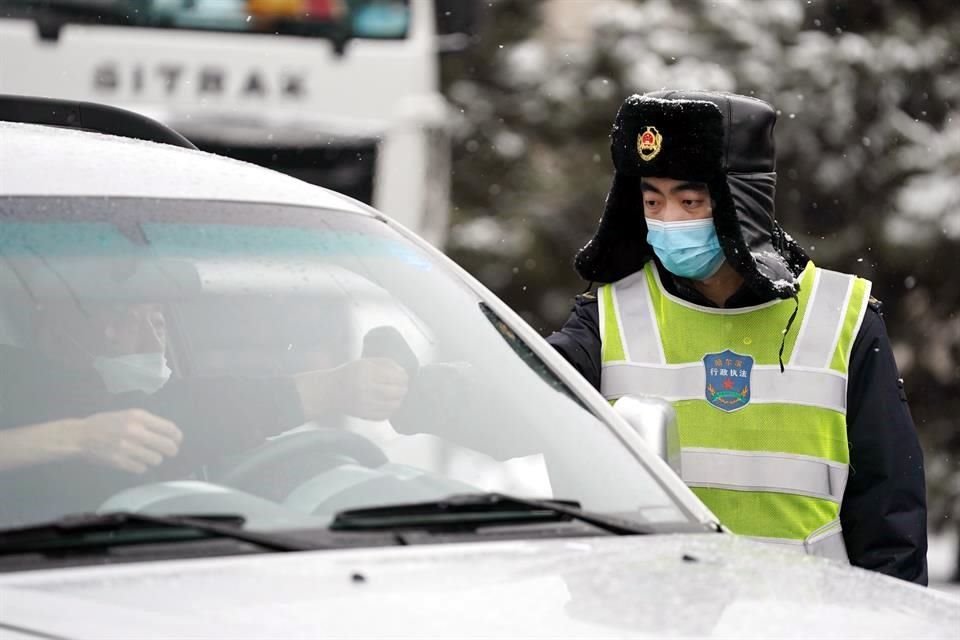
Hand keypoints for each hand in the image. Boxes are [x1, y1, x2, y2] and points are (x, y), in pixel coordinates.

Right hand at [68, 409, 182, 473]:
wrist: (80, 436)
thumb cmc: (105, 423)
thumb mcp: (127, 414)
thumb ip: (147, 422)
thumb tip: (169, 432)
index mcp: (138, 416)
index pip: (169, 428)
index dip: (177, 436)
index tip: (178, 440)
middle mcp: (135, 431)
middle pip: (167, 446)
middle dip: (171, 450)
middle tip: (169, 451)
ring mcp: (127, 447)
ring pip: (156, 459)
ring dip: (154, 459)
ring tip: (147, 456)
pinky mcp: (120, 461)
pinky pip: (141, 468)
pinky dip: (141, 466)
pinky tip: (135, 461)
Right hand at [298, 358, 409, 420]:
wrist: (330, 391)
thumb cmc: (350, 373)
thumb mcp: (365, 362)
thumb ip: (385, 364)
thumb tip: (403, 371)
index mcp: (366, 372)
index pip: (395, 377)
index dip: (404, 377)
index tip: (405, 377)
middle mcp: (365, 388)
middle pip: (397, 391)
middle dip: (403, 389)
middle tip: (403, 387)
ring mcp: (365, 403)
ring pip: (394, 404)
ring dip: (399, 399)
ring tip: (397, 395)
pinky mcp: (364, 415)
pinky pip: (386, 414)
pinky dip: (391, 410)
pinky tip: (388, 404)